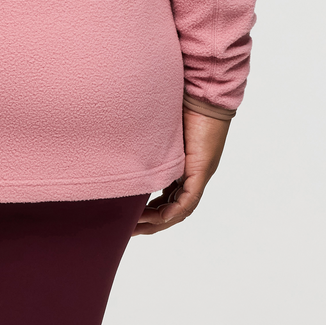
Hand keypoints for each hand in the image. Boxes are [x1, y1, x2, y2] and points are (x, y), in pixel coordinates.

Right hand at [132, 108, 229, 235]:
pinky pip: (189, 200)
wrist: (203, 94)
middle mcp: (192, 174)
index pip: (168, 195)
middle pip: (174, 208)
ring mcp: (198, 174)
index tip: (132, 214)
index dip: (151, 208)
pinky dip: (174, 211)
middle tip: (131, 230)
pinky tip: (160, 218)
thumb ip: (148, 140)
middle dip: (152, 221)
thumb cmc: (181, 103)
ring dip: (160, 221)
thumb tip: (123, 139)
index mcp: (183, 166)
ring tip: (138, 226)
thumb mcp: (159, 129)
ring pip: (181, 209)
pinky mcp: (202, 171)